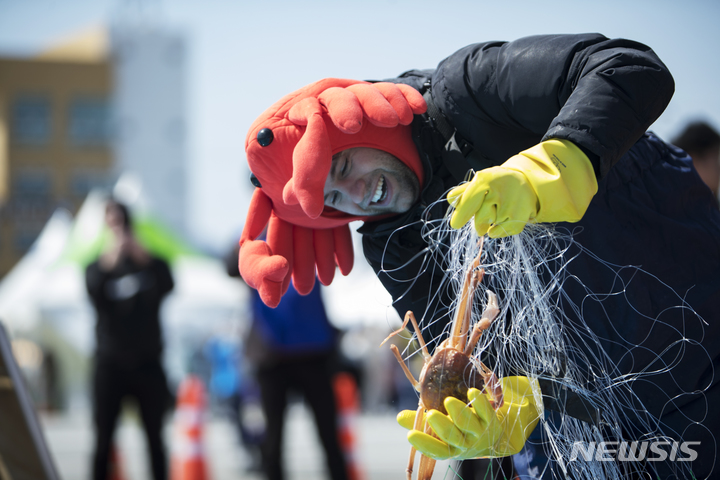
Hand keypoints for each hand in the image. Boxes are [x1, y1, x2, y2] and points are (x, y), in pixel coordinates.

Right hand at [397, 376, 541, 459]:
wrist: (493, 433)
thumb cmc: (459, 428)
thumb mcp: (441, 427)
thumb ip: (420, 422)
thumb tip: (400, 417)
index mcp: (449, 446)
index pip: (435, 450)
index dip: (423, 444)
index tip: (410, 435)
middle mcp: (464, 443)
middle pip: (452, 437)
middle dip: (441, 426)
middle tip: (431, 414)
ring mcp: (479, 432)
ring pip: (469, 425)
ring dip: (459, 414)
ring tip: (449, 401)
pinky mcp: (491, 419)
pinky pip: (486, 411)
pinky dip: (480, 402)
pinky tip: (471, 392)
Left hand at [447, 139, 597, 237]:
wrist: (527, 181)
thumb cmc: (498, 183)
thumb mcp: (480, 182)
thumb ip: (464, 192)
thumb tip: (451, 200)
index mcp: (485, 180)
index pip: (469, 200)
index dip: (462, 214)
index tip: (456, 224)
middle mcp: (499, 191)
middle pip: (480, 218)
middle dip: (479, 220)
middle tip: (485, 213)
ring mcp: (512, 205)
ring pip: (490, 226)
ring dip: (489, 224)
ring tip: (498, 211)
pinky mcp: (521, 217)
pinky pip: (502, 232)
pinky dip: (498, 231)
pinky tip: (502, 220)